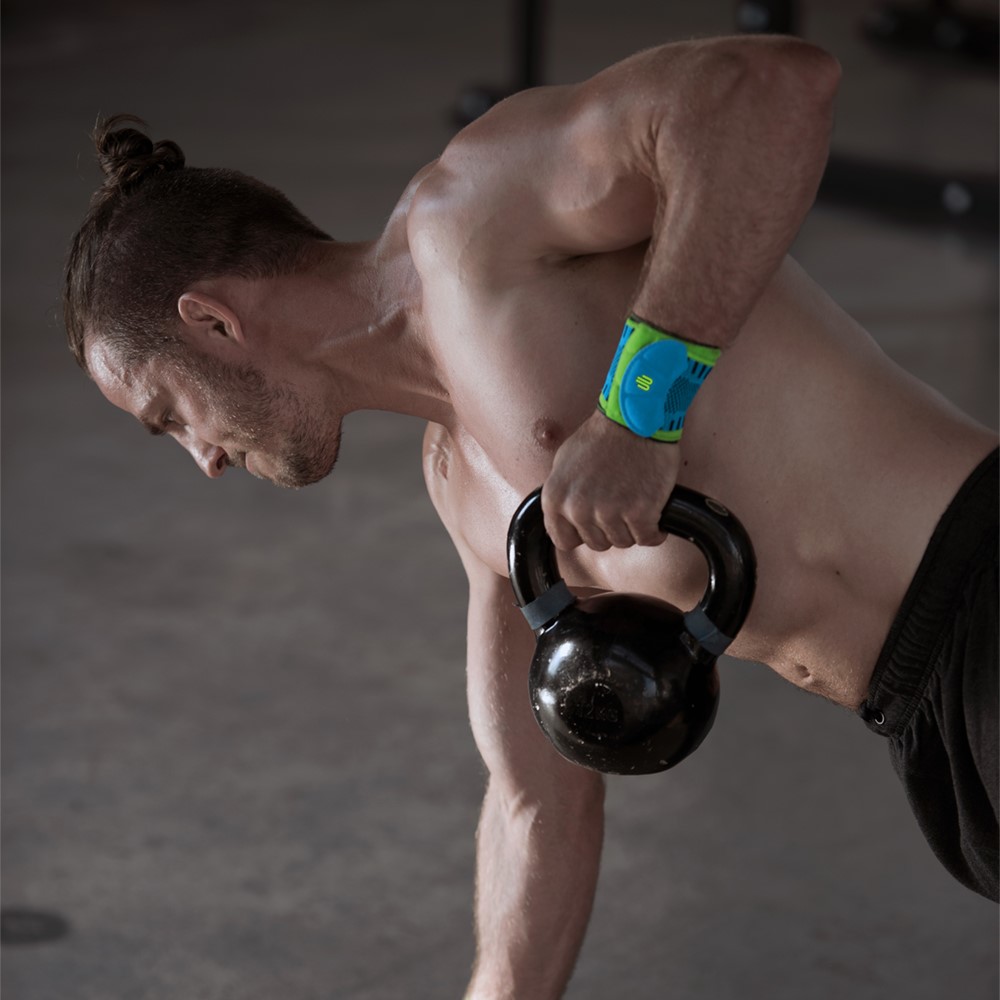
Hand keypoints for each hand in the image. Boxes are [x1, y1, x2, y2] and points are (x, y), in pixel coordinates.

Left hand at [542, 410, 680, 550]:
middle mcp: (578, 509)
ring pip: (622, 542)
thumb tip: (564, 515)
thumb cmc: (603, 436)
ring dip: (632, 528)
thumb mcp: (564, 462)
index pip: (564, 540)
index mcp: (555, 498)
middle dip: (608, 528)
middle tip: (620, 505)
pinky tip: (654, 512)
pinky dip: (655, 530)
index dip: (581, 534)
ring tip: (636, 503)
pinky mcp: (641, 513)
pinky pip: (648, 538)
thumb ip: (562, 494)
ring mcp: (609, 513)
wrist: (636, 419)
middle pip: (596, 543)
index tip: (594, 525)